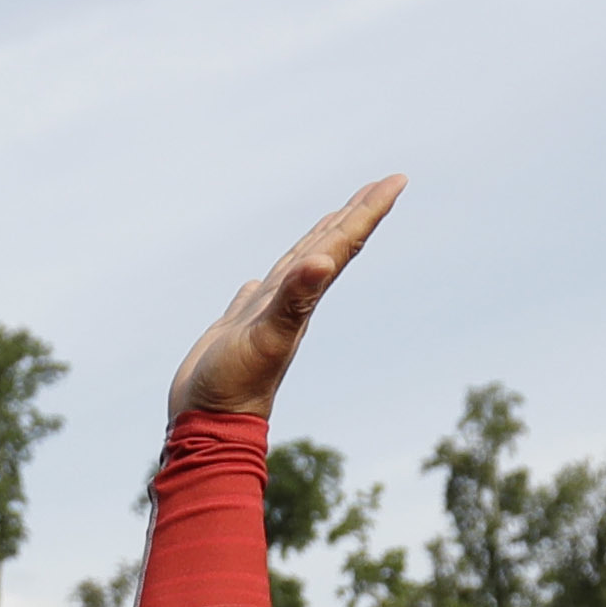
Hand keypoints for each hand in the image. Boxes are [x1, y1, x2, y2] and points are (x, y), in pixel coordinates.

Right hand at [167, 176, 403, 422]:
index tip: (397, 180)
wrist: (208, 425)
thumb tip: (324, 263)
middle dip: (355, 215)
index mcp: (304, 300)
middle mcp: (292, 303)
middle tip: (382, 185)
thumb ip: (295, 301)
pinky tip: (259, 280)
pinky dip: (264, 283)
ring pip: (297, 268)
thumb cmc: (237, 386)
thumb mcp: (268, 338)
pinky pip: (257, 296)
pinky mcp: (239, 329)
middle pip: (330, 248)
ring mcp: (265, 316)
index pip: (343, 245)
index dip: (369, 211)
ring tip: (333, 219)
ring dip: (318, 240)